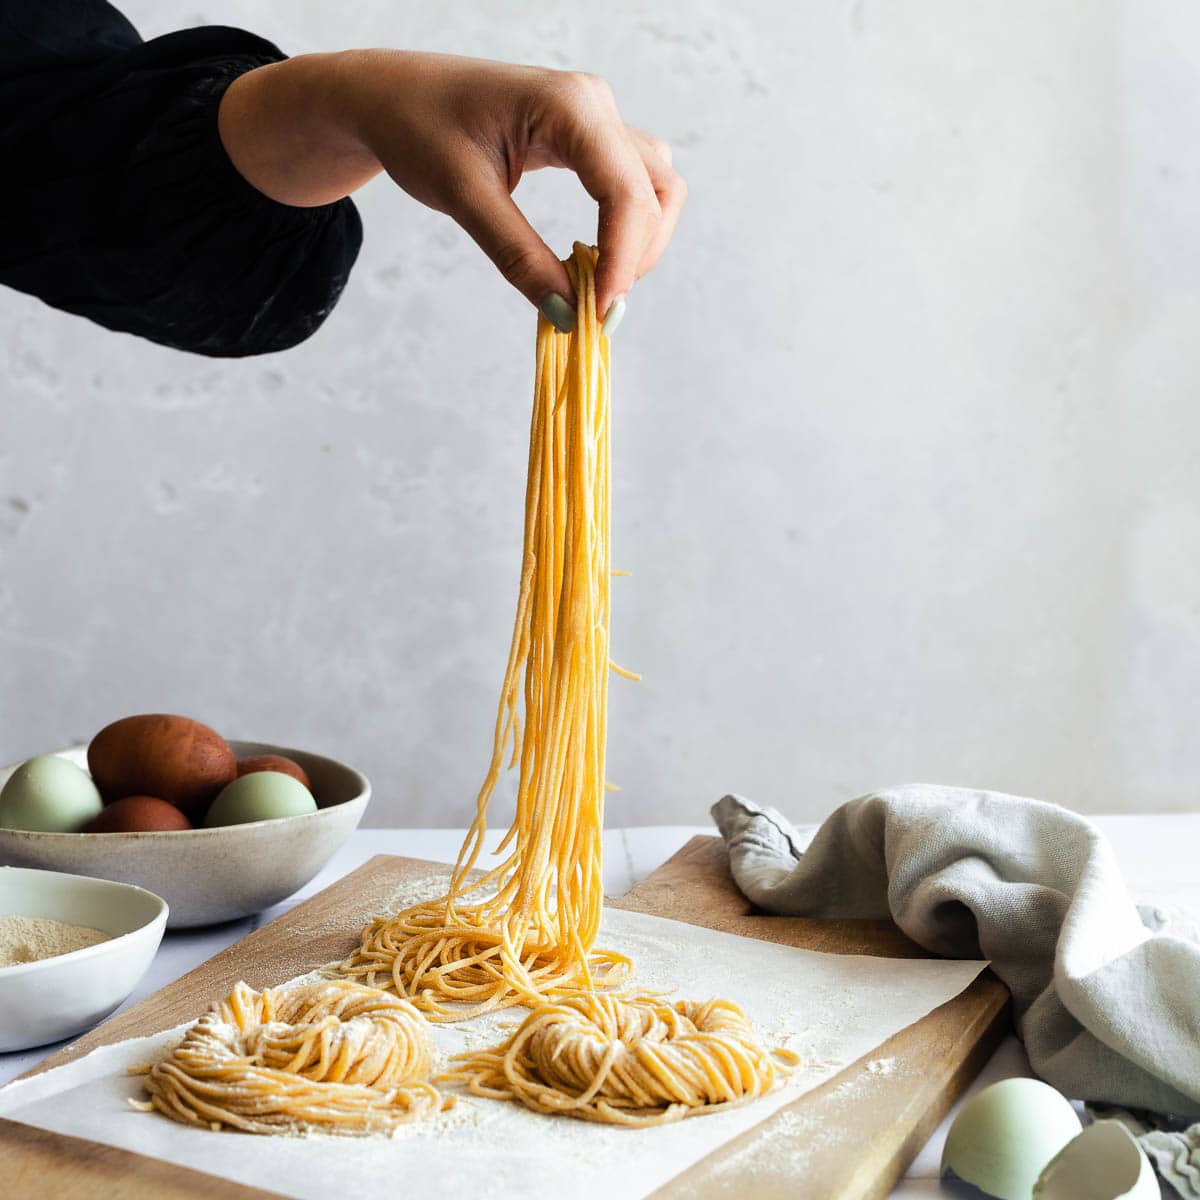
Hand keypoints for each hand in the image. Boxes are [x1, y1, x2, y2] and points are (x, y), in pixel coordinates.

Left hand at [219, 51, 686, 329]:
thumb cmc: (418, 129)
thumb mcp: (463, 198)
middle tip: (593, 310)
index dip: (624, 259)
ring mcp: (596, 119)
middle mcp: (593, 105)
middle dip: (636, 257)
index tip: (599, 312)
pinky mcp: (589, 138)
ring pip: (655, 187)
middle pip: (654, 191)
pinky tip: (592, 261)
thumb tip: (567, 314)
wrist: (393, 97)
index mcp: (566, 106)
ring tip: (596, 286)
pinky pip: (632, 186)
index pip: (625, 191)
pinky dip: (625, 229)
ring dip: (641, 242)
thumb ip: (518, 257)